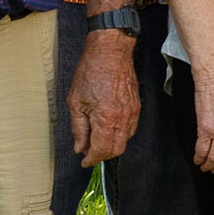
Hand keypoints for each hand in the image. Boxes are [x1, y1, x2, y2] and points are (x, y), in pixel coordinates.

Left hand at [68, 31, 140, 167]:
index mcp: (106, 119)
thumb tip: (80, 147)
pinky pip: (130, 129)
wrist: (111, 52)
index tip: (84, 162)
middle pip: (116, 150)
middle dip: (102, 155)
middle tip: (89, 153)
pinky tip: (108, 129)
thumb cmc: (92, 72)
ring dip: (111, 146)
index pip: (101, 150)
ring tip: (96, 140)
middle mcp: (123, 118)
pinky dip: (119, 135)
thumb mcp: (76, 102)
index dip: (91, 159)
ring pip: (125, 141)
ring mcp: (132, 113)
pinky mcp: (137, 106)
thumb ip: (78, 128)